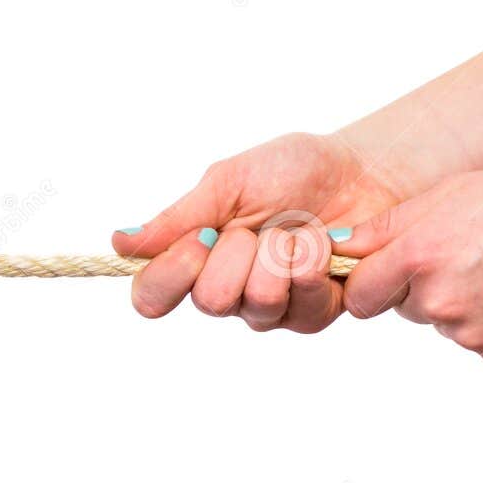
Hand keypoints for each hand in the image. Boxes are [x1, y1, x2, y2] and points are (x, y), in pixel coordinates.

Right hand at [112, 132, 414, 332]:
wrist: (363, 171)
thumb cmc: (291, 169)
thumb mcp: (226, 182)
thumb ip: (177, 218)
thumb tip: (120, 242)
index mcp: (193, 258)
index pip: (151, 295)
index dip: (169, 275)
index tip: (199, 238)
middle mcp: (225, 289)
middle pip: (208, 301)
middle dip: (237, 254)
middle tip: (256, 226)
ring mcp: (269, 306)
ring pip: (258, 305)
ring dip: (280, 257)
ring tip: (296, 230)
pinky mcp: (313, 314)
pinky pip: (303, 307)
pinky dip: (314, 264)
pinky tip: (324, 244)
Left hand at [336, 165, 482, 366]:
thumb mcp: (450, 194)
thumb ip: (387, 227)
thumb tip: (338, 248)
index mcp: (420, 256)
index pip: (358, 293)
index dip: (367, 281)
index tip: (378, 272)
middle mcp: (442, 302)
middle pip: (403, 306)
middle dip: (419, 285)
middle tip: (464, 254)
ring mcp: (475, 334)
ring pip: (443, 323)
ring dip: (459, 302)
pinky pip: (479, 342)